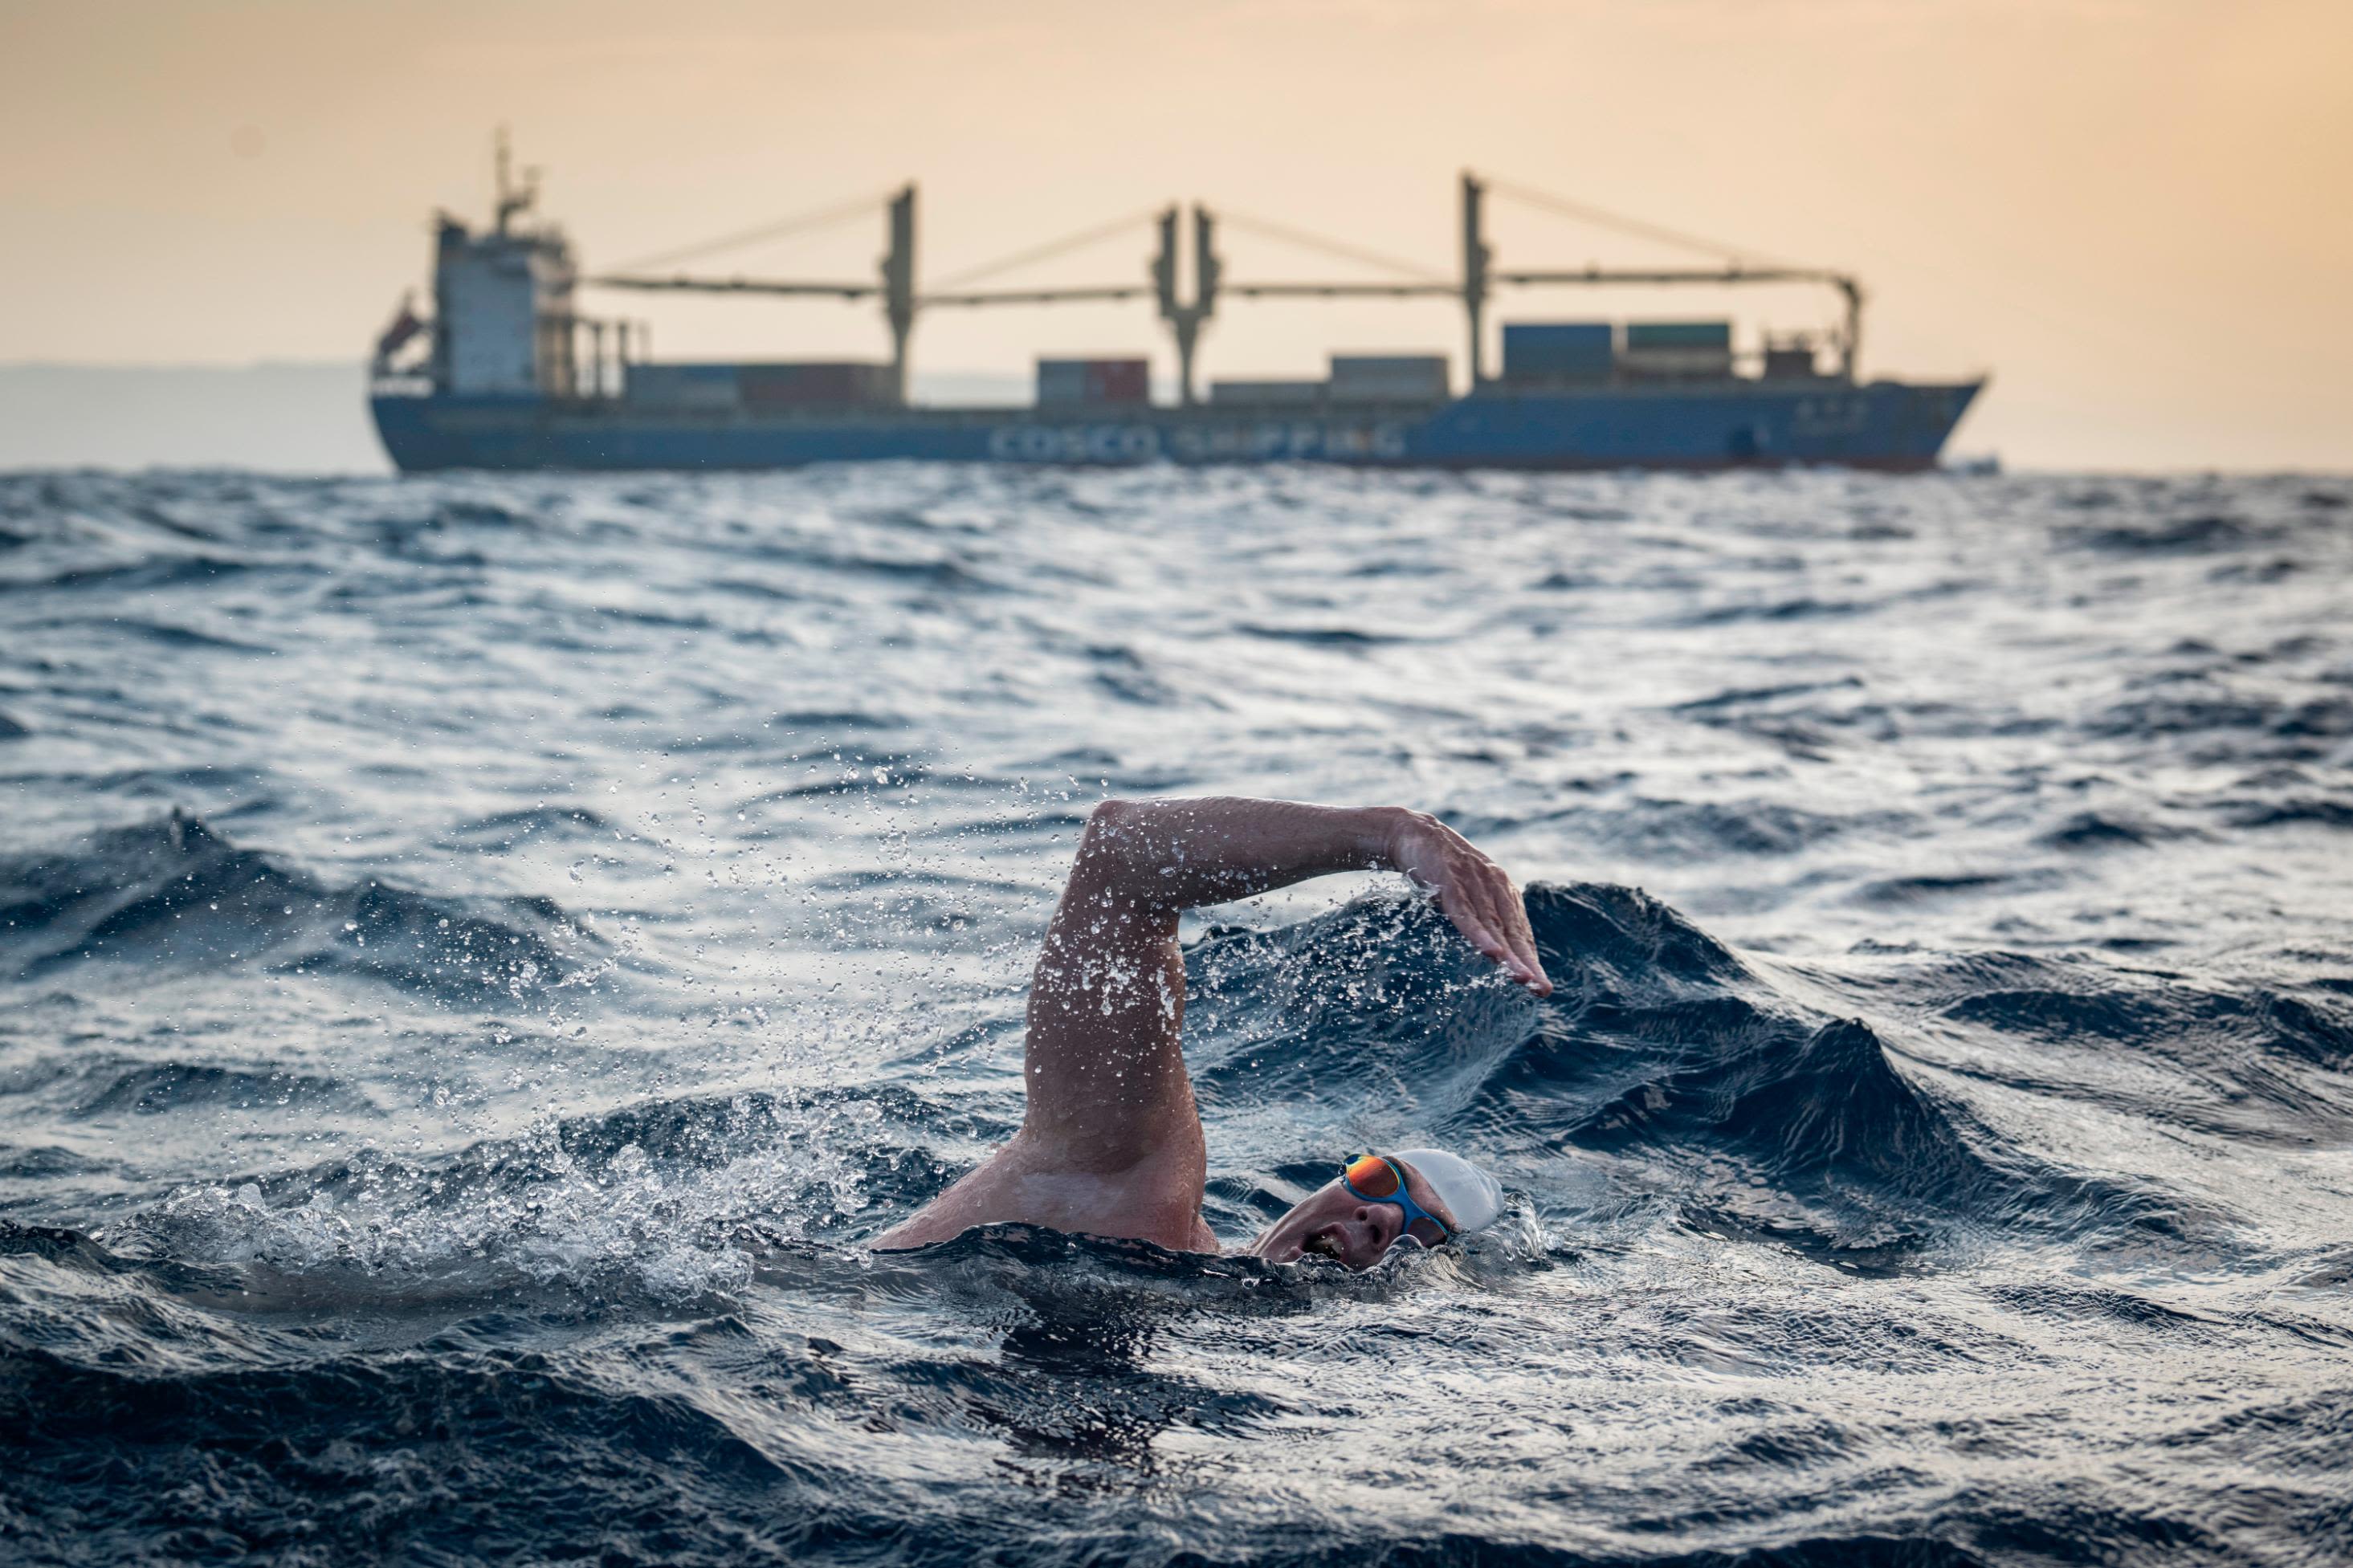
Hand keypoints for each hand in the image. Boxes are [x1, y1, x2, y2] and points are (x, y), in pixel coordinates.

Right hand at [1381, 810, 1552, 995]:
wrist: (1413, 832)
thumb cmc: (1438, 869)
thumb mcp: (1464, 892)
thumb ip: (1479, 914)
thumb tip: (1490, 947)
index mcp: (1501, 891)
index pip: (1518, 932)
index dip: (1530, 959)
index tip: (1541, 986)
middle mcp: (1495, 886)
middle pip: (1512, 932)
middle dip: (1528, 964)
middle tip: (1541, 989)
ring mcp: (1473, 884)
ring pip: (1493, 926)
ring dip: (1508, 955)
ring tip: (1522, 980)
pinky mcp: (1450, 882)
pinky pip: (1466, 913)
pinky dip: (1478, 934)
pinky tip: (1491, 953)